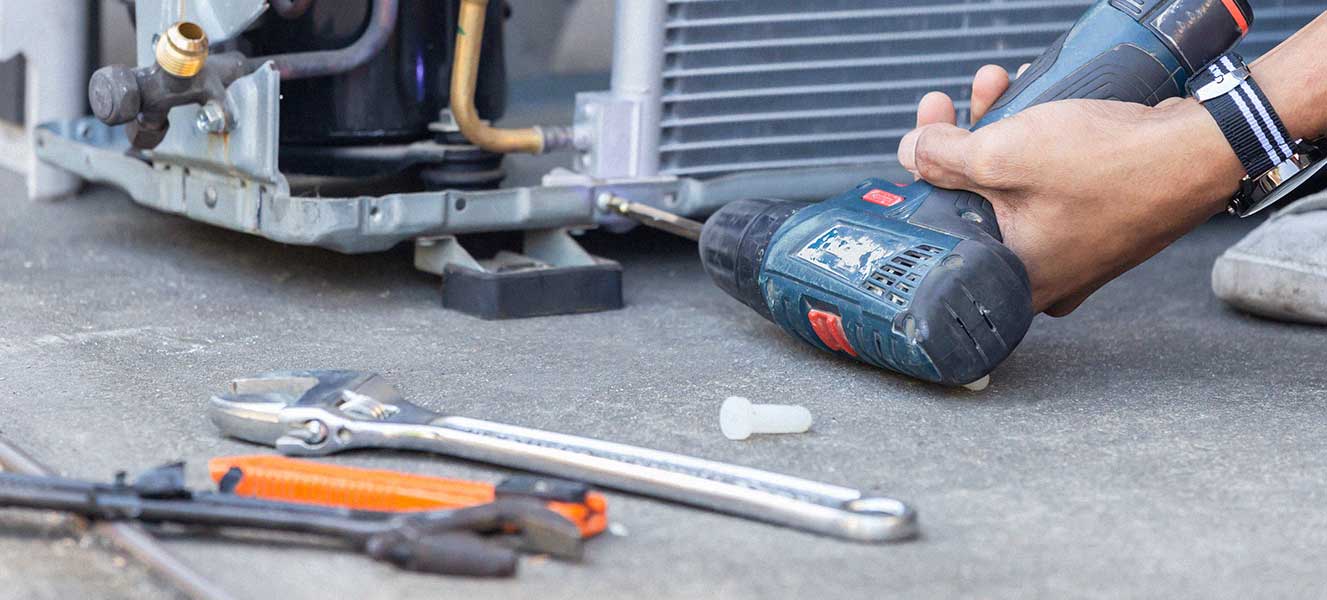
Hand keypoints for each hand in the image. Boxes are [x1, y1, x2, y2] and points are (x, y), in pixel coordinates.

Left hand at [897, 66, 1241, 314]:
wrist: (1202, 152)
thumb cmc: (1114, 168)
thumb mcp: (1004, 155)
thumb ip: (945, 157)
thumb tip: (914, 152)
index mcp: (1015, 279)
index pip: (944, 230)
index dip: (926, 177)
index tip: (922, 139)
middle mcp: (1044, 273)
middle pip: (976, 203)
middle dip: (960, 141)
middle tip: (948, 107)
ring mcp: (1073, 247)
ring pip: (1013, 185)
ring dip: (997, 130)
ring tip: (993, 86)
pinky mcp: (1096, 218)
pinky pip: (1048, 181)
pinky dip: (1035, 141)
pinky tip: (1032, 101)